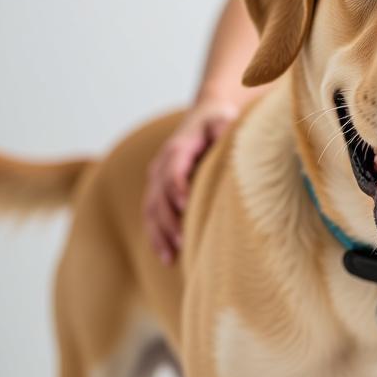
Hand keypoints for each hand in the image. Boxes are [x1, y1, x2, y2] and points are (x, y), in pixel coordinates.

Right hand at [143, 100, 238, 263]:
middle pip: (159, 195)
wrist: (204, 119)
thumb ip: (223, 127)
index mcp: (177, 148)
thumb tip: (225, 135)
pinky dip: (157, 238)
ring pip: (151, 210)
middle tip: (183, 240)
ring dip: (160, 233)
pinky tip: (167, 258)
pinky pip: (152, 217)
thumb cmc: (218, 122)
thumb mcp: (222, 118)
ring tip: (172, 255)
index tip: (186, 206)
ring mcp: (157, 181)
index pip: (173, 170)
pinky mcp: (158, 193)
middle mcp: (161, 165)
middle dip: (169, 219)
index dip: (177, 187)